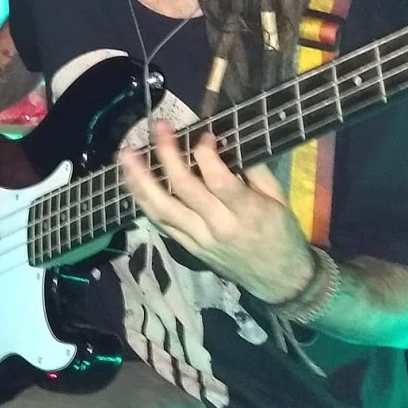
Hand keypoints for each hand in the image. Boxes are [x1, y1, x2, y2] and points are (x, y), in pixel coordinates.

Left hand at [118, 119, 314, 303]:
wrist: (279, 280)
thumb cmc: (281, 233)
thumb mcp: (279, 197)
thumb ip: (254, 169)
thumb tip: (224, 140)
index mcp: (247, 212)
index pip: (217, 180)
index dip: (205, 153)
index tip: (203, 133)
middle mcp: (218, 226)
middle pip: (184, 188)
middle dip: (167, 154)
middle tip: (158, 127)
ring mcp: (199, 240)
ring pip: (162, 209)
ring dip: (140, 180)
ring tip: (126, 155)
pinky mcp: (187, 248)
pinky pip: (161, 223)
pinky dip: (143, 201)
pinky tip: (131, 182)